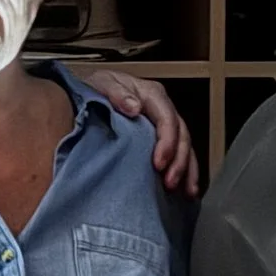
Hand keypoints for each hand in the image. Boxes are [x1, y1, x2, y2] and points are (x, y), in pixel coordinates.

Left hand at [82, 68, 199, 194]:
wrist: (87, 95)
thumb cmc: (96, 88)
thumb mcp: (103, 83)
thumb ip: (116, 93)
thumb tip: (133, 107)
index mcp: (152, 95)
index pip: (168, 118)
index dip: (168, 142)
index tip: (159, 163)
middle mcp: (162, 110)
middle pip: (181, 135)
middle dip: (179, 161)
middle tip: (169, 182)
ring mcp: (163, 126)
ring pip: (185, 148)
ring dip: (188, 171)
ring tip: (187, 192)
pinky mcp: (160, 140)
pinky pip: (178, 156)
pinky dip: (184, 174)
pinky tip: (184, 191)